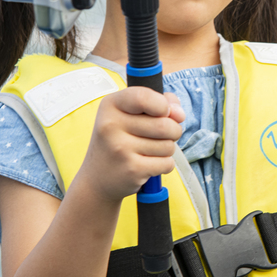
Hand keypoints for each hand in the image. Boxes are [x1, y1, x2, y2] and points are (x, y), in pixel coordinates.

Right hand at [78, 89, 184, 203]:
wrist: (97, 179)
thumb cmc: (120, 140)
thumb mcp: (129, 114)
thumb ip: (158, 103)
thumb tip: (179, 113)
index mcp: (110, 105)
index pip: (143, 97)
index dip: (163, 105)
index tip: (165, 112)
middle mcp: (111, 125)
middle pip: (165, 124)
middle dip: (173, 131)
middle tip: (159, 136)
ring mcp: (120, 148)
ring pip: (168, 145)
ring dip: (167, 149)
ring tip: (148, 151)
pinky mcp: (131, 169)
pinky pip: (167, 163)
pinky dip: (164, 165)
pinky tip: (147, 164)